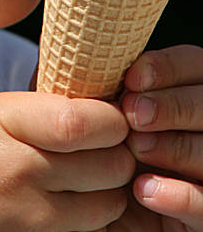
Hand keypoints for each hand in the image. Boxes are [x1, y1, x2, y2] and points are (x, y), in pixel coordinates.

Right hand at [0, 92, 133, 230]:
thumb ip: (36, 109)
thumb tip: (95, 99)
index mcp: (1, 124)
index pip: (84, 122)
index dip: (112, 118)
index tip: (109, 114)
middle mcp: (18, 173)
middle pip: (109, 165)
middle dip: (119, 153)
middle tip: (105, 144)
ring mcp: (28, 219)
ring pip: (108, 204)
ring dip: (109, 188)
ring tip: (86, 174)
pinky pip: (87, 231)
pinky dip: (91, 217)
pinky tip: (69, 201)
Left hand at [109, 45, 202, 231]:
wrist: (107, 207)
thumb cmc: (106, 148)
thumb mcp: (108, 114)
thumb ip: (107, 90)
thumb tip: (77, 62)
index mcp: (187, 90)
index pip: (193, 64)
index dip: (167, 68)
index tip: (131, 79)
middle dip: (170, 106)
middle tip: (134, 114)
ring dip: (173, 147)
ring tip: (135, 148)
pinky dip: (178, 195)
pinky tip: (144, 189)